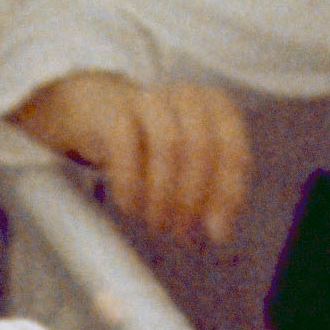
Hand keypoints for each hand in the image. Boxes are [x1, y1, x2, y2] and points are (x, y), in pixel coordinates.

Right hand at [11, 71, 251, 248]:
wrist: (96, 113)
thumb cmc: (151, 145)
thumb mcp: (187, 167)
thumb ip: (210, 196)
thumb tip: (217, 233)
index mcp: (216, 107)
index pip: (233, 151)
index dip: (226, 194)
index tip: (215, 231)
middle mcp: (187, 96)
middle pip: (201, 149)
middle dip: (193, 199)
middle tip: (181, 233)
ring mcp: (150, 98)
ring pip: (168, 145)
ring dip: (164, 195)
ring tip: (156, 224)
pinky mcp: (115, 110)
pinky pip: (125, 146)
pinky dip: (130, 183)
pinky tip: (129, 208)